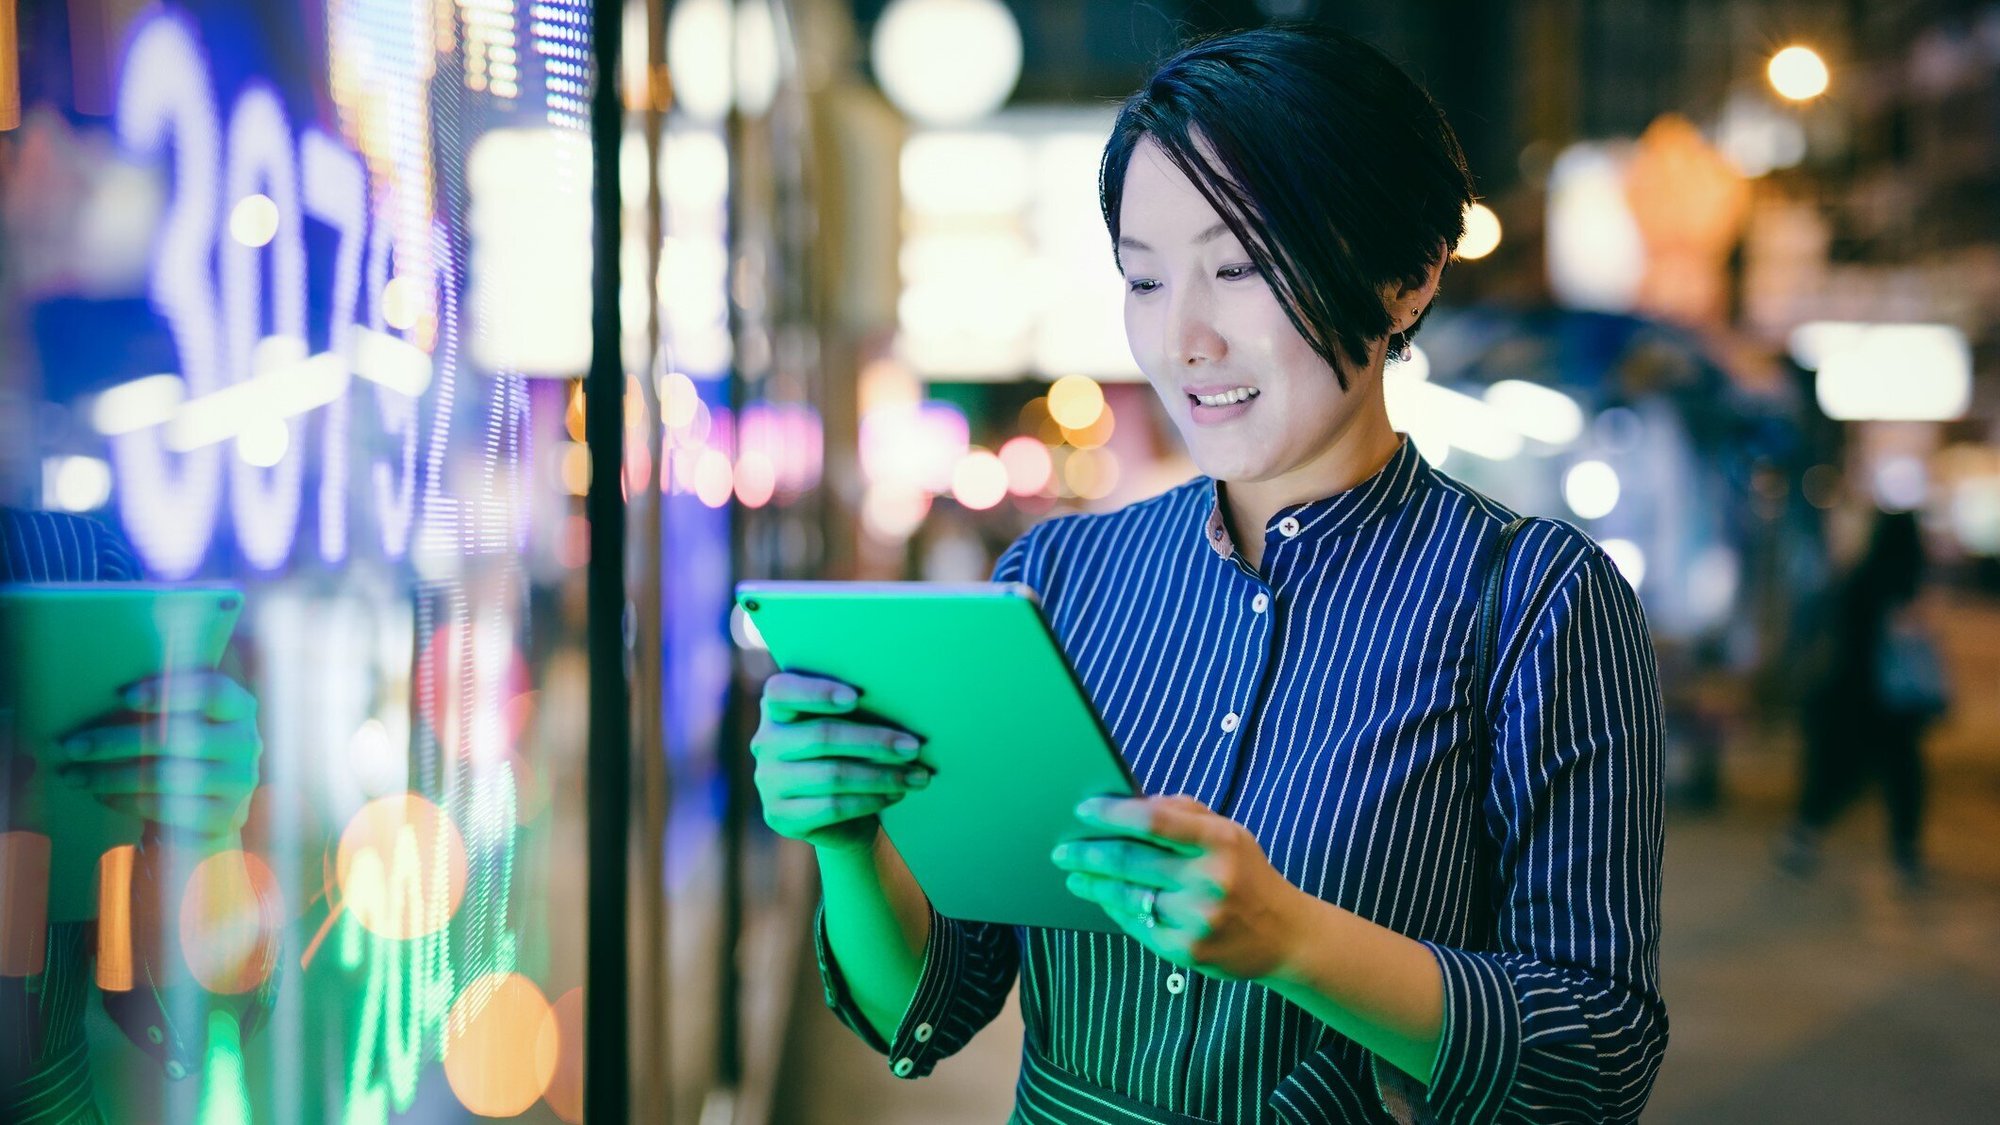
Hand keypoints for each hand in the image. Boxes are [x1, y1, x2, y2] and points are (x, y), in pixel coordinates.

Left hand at [57, 671, 260, 839]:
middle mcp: (246, 742)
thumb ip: (163, 701)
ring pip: (167, 776)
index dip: (169, 692)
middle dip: (116, 741)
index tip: (122, 696)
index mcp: (239, 707)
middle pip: (179, 738)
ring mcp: (239, 781)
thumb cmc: (187, 748)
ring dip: (112, 776)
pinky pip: (167, 808)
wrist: (213, 803)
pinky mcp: (225, 816)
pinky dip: (127, 801)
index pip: (211, 692)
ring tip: (76, 775)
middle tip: (73, 746)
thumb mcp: (186, 717)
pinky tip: (102, 795)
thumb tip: (98, 691)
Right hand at [750, 672, 930, 855]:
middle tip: (914, 746)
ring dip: (882, 776)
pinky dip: (870, 800)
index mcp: (776, 708)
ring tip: (918, 776)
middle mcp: (765, 742)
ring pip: (832, 775)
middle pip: (821, 736)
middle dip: (874, 741)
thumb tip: (904, 703)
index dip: (816, 692)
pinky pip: (832, 806)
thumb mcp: (850, 725)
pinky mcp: (780, 816)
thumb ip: (858, 710)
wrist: (841, 812)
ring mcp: (768, 782)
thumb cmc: (851, 752)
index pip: (781, 691)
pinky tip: (896, 794)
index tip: (855, 697)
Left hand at [1052, 795, 1304, 982]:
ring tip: (1074, 874)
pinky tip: (1102, 898)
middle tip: (1062, 850)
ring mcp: (1197, 918)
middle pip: (1130, 861)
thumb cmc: (1246, 874)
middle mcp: (1209, 879)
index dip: (1112, 814)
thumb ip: (1182, 813)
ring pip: (1127, 895)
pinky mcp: (1187, 950)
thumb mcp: (1228, 833)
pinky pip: (1136, 924)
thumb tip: (1128, 803)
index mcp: (1219, 841)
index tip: (1082, 809)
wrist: (1285, 936)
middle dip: (1088, 853)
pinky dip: (1114, 909)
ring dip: (1092, 884)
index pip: (1153, 821)